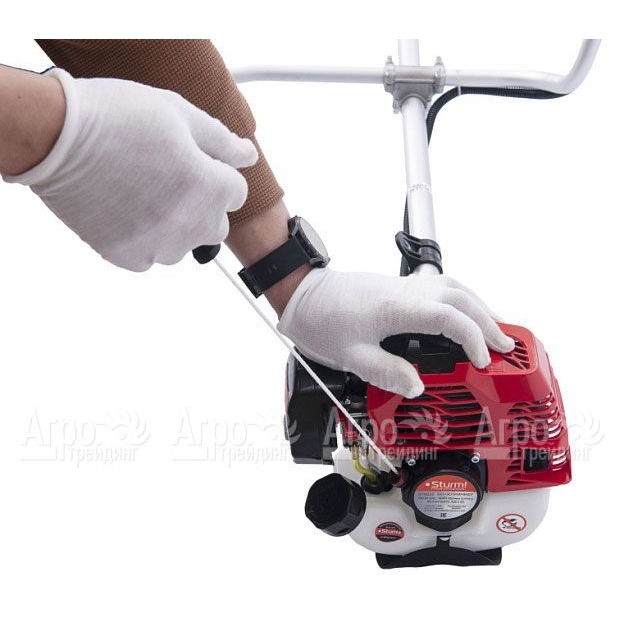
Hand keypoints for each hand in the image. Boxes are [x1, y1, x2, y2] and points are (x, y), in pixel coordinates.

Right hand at [2, 68, 256, 270]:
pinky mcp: (126, 256)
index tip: (196, 164)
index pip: (236, 193)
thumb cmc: (116, 117)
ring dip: (174, 226)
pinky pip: (149, 258)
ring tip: (143, 194)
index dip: (218, 174)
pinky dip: (144, 241)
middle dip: (203, 205)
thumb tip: (248, 156)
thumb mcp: (178, 113)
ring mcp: (157, 243)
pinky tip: (126, 212)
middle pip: (216, 226)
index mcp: (208, 186)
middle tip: (170, 180)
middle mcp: (189, 222)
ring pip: (183, 245)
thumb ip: (221, 141)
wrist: (55, 136)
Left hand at [277, 268, 514, 396]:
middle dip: (488, 321)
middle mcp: (406, 291)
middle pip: (461, 298)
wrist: (303, 295)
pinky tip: (462, 314)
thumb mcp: (351, 356)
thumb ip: (386, 372)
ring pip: (454, 287)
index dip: (473, 338)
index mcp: (397, 308)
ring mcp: (403, 285)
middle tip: (507, 347)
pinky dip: (461, 299)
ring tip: (496, 328)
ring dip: (479, 306)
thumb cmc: (321, 321)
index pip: (450, 318)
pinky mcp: (398, 287)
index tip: (483, 361)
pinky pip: (440, 286)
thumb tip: (418, 386)